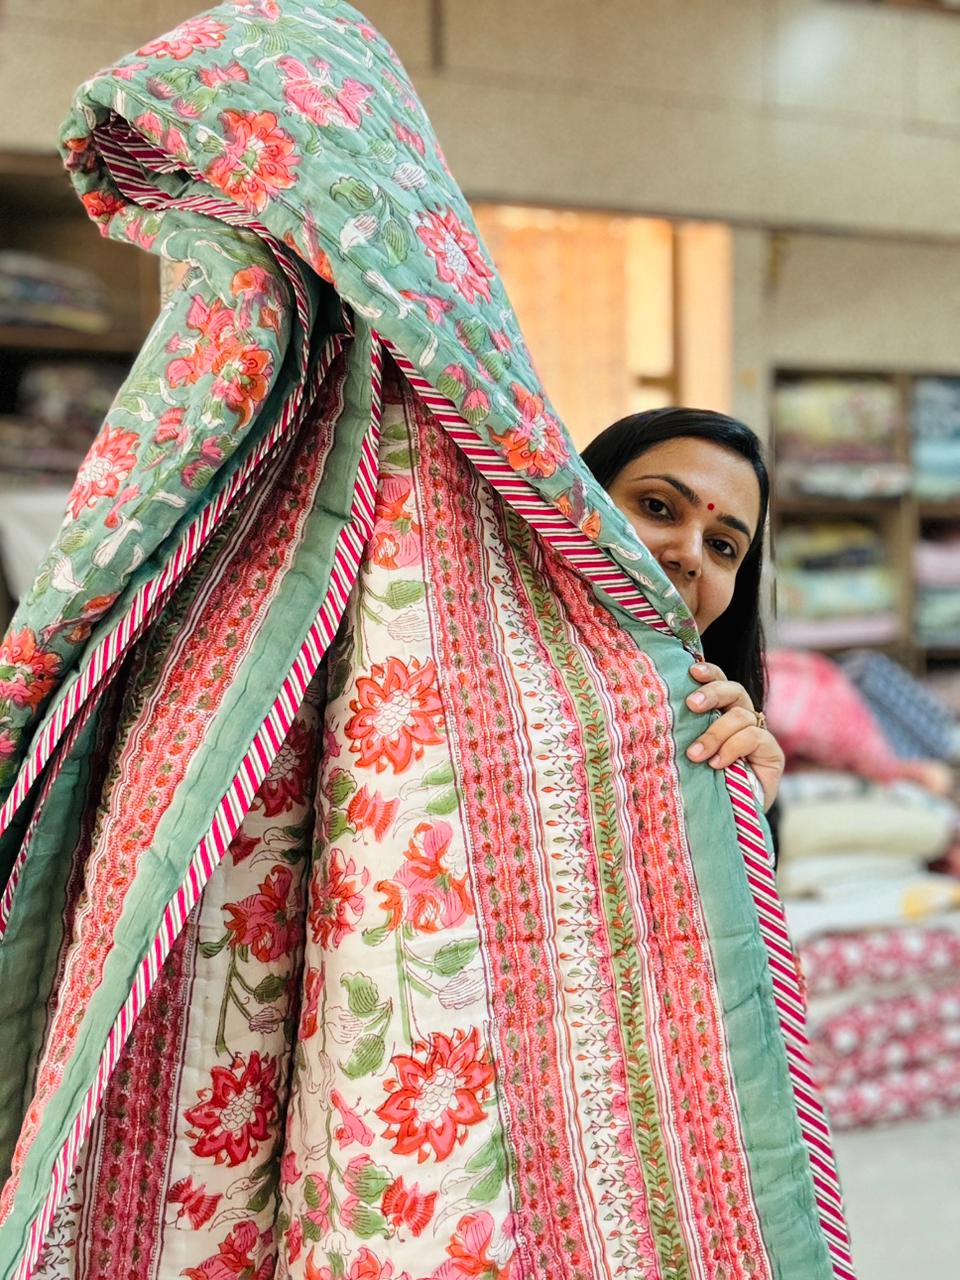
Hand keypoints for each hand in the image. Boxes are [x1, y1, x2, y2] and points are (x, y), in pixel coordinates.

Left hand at [684, 662, 784, 810]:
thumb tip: (655, 720)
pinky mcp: (772, 753)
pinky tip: (717, 764)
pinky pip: (753, 737)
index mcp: (721, 713)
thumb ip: (685, 736)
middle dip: (712, 693)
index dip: (709, 672)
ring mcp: (759, 735)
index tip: (690, 671)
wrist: (731, 819)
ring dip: (714, 733)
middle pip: (733, 690)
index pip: (719, 682)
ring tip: (696, 755)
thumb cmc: (705, 785)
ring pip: (740, 715)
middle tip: (691, 705)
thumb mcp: (690, 757)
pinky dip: (732, 748)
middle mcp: (742, 719)